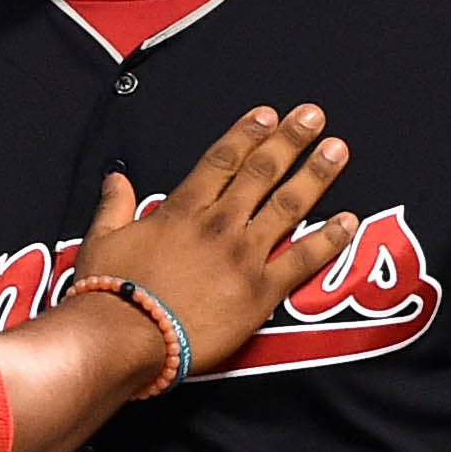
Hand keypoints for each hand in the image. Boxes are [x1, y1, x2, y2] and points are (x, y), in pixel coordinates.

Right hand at [73, 105, 356, 375]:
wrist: (124, 337)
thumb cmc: (107, 294)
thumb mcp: (101, 241)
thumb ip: (114, 207)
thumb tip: (116, 178)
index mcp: (181, 211)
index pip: (221, 161)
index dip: (246, 134)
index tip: (268, 113)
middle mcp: (218, 225)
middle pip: (261, 172)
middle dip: (290, 140)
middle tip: (314, 115)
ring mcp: (243, 256)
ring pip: (288, 206)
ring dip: (315, 175)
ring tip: (338, 150)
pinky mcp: (260, 292)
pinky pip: (302, 260)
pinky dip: (328, 239)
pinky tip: (349, 221)